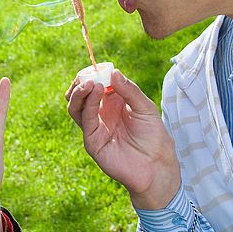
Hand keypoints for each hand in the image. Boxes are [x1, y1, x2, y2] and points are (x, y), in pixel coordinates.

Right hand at [66, 70, 180, 208]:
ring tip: (90, 82)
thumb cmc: (154, 136)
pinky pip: (85, 119)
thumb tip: (113, 72)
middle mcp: (101, 114)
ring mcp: (95, 127)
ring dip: (79, 92)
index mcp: (113, 104)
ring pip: (76, 106)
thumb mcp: (145, 107)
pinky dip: (88, 103)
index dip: (93, 75)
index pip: (95, 85)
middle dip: (81, 82)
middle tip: (88, 75)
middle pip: (81, 95)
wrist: (156, 164)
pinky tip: (97, 91)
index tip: (97, 66)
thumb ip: (130, 90)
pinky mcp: (92, 141)